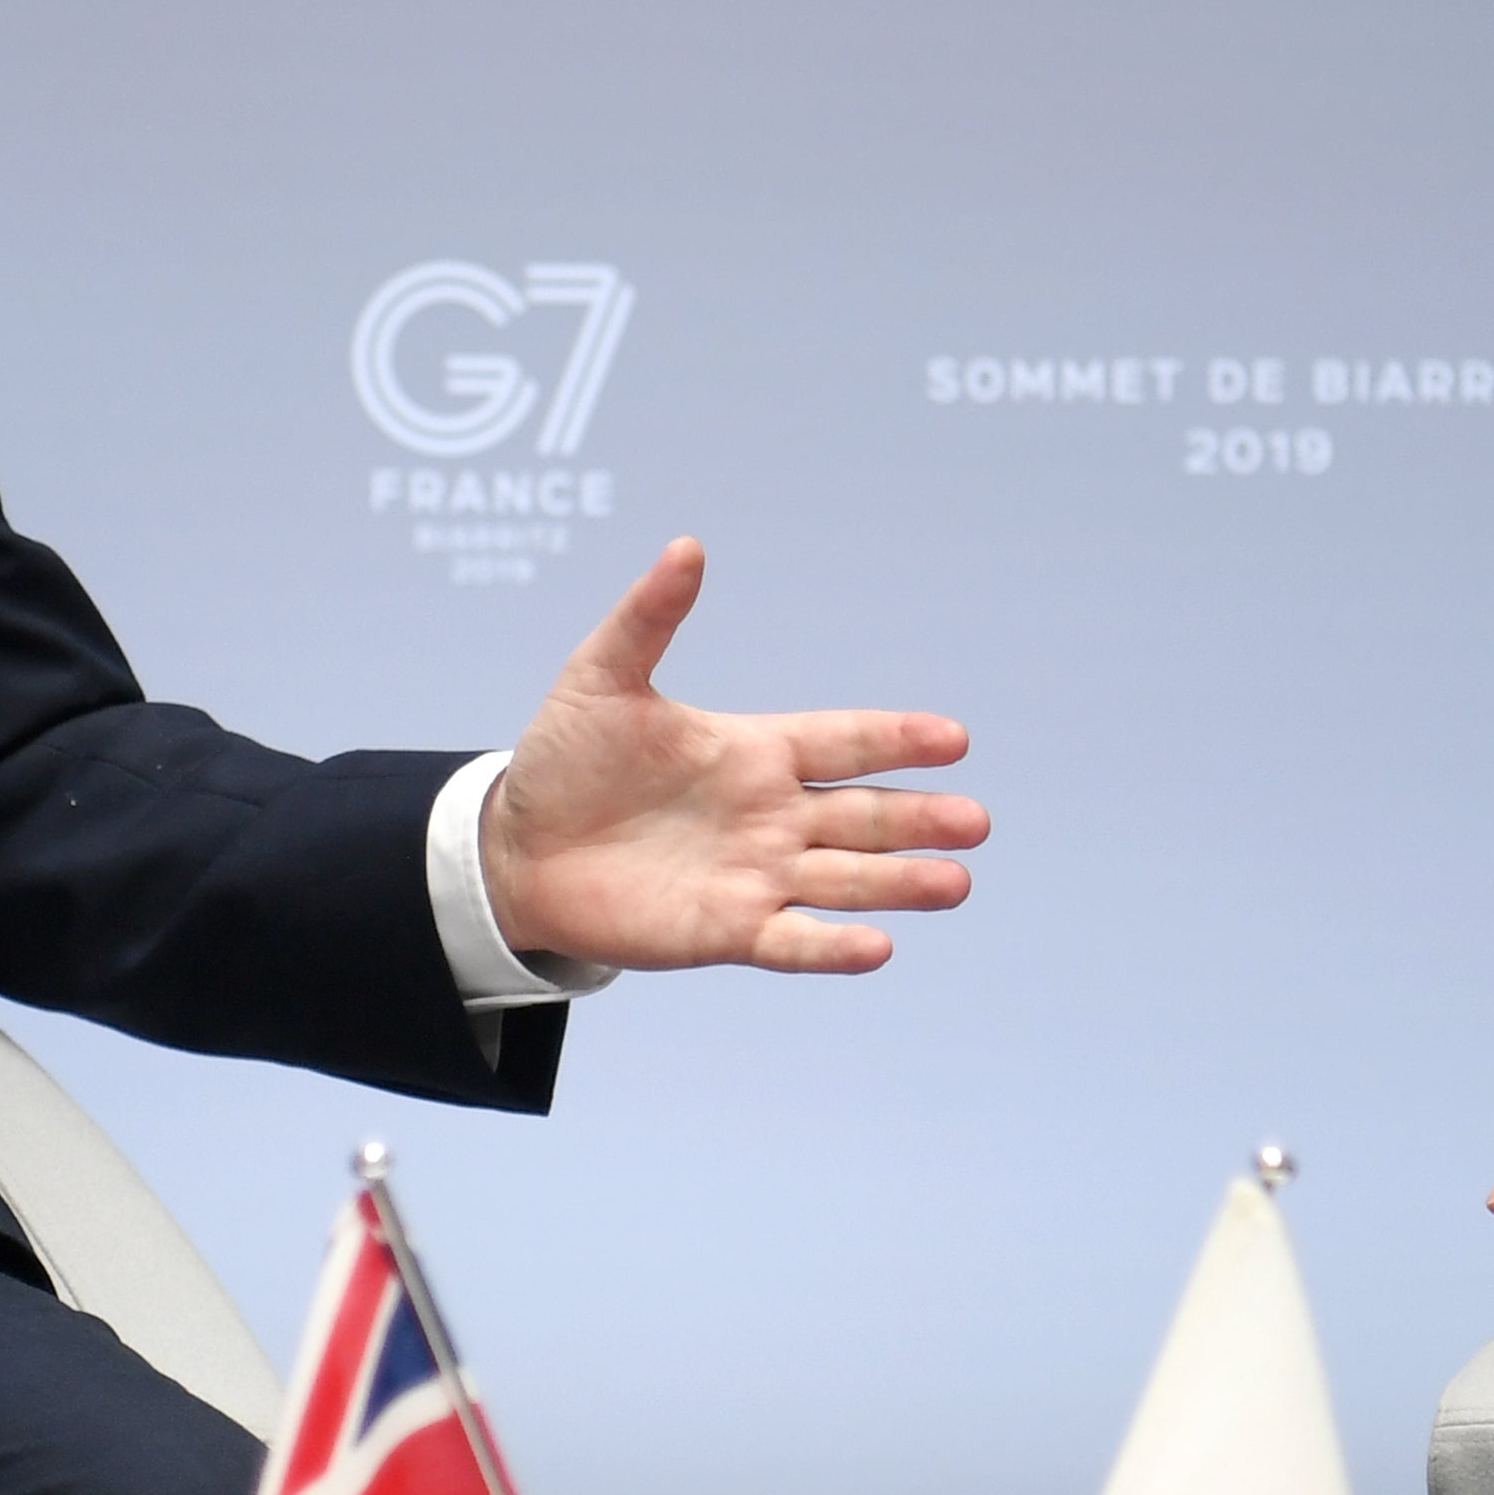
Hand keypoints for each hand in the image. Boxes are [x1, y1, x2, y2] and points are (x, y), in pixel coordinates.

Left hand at [480, 537, 986, 973]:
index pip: (844, 742)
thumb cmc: (564, 760)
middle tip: (976, 822)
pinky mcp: (726, 931)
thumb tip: (687, 546)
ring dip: (900, 883)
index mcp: (756, 751)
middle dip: (920, 819)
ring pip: (845, 879)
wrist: (517, 849)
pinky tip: (879, 948)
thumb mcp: (601, 678)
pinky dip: (833, 947)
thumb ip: (648, 618)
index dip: (897, 740)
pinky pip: (791, 940)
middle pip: (864, 816)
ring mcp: (756, 875)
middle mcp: (772, 815)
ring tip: (956, 883)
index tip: (954, 739)